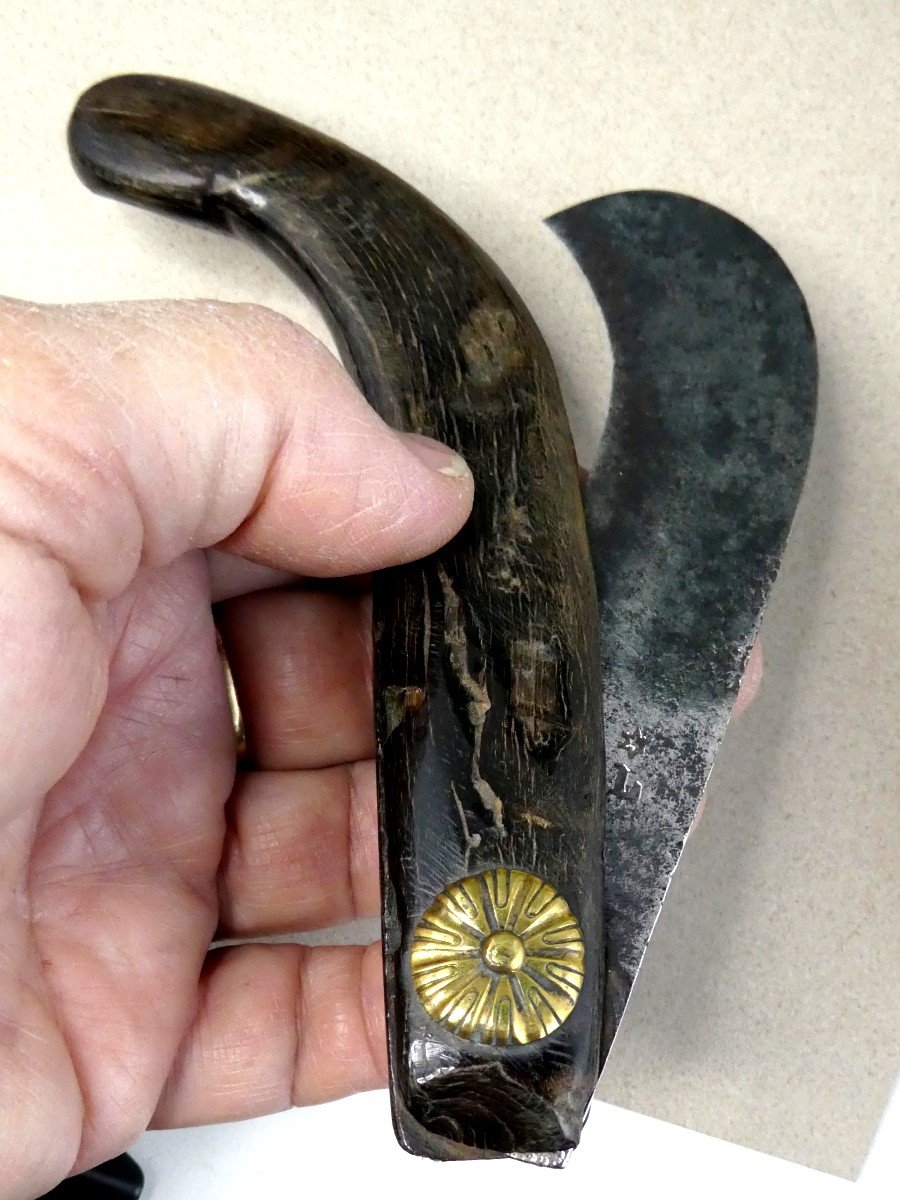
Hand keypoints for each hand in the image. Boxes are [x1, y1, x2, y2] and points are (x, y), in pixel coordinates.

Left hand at [0, 298, 473, 1197]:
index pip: (297, 534)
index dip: (398, 546)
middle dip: (434, 711)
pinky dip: (394, 1007)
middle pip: (335, 702)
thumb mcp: (22, 443)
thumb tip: (417, 479)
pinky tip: (455, 968)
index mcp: (86, 561)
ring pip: (338, 862)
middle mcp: (104, 713)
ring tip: (516, 849)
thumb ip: (243, 408)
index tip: (477, 573)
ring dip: (443, 859)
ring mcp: (114, 871)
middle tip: (506, 722)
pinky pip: (291, 1025)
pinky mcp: (114, 1029)